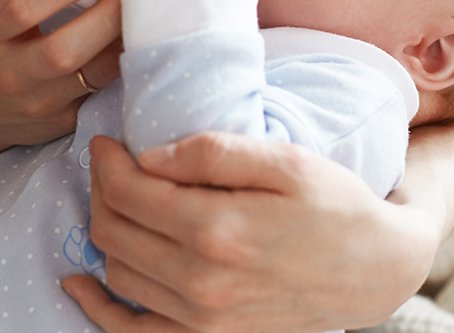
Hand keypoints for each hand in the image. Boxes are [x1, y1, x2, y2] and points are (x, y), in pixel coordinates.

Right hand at [0, 0, 127, 163]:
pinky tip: (142, 36)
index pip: (23, 6)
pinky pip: (103, 92)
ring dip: (126, 36)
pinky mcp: (63, 121)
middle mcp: (10, 72)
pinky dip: (125, 62)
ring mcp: (38, 102)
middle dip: (110, 10)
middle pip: (64, 48)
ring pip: (93, 74)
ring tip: (147, 3)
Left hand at [68, 133, 434, 332]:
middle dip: (101, 188)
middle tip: (111, 162)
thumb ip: (211, 153)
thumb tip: (148, 157)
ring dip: (104, 230)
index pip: (128, 192)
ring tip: (116, 198)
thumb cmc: (332, 203)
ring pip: (118, 272)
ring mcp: (203, 320)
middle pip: (114, 230)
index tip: (106, 140)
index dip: (105, 161)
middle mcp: (201, 282)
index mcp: (217, 229)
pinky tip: (77, 284)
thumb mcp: (282, 159)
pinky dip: (98, 309)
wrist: (375, 268)